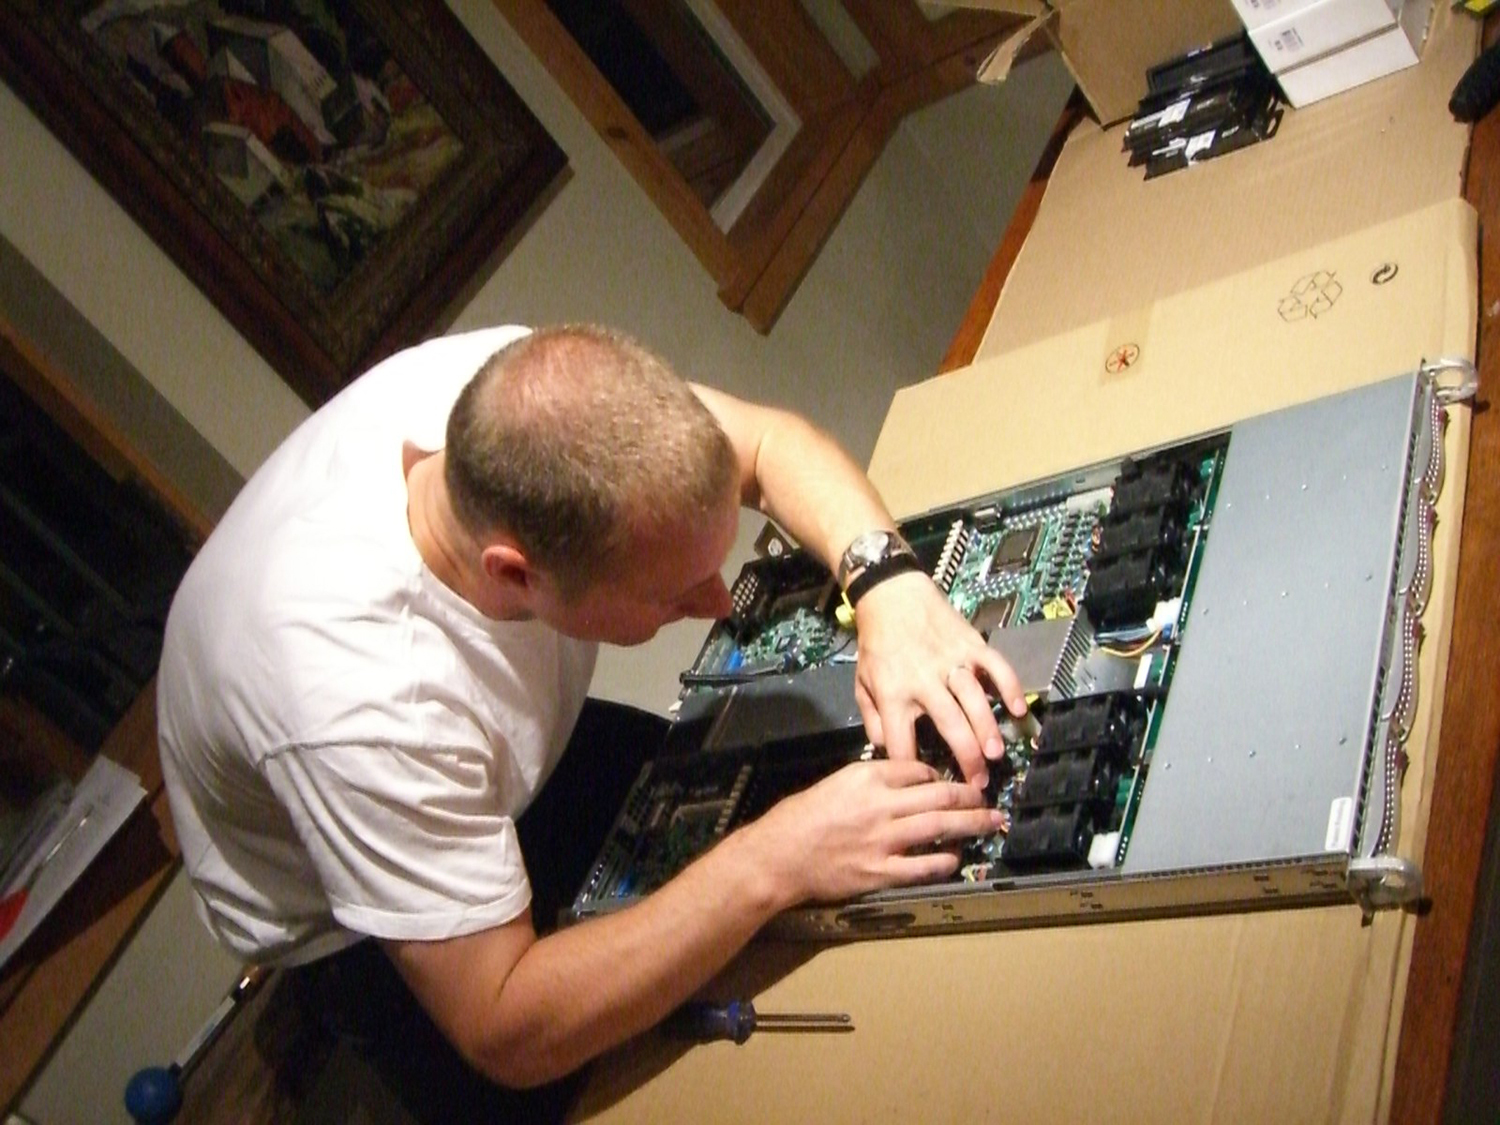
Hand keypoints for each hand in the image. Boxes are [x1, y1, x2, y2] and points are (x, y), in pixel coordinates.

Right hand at [743, 759, 1001, 904]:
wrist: (780, 855)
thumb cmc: (804, 815)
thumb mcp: (838, 781)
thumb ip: (874, 780)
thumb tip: (910, 782)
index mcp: (868, 777)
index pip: (917, 769)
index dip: (940, 774)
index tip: (951, 780)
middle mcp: (881, 805)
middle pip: (939, 795)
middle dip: (969, 796)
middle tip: (988, 798)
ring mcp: (883, 840)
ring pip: (939, 827)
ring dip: (970, 824)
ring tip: (990, 822)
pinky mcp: (881, 872)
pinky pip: (923, 867)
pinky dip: (945, 861)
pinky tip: (957, 857)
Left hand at [850, 571, 1025, 787]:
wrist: (890, 595)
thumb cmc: (877, 644)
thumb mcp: (861, 684)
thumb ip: (873, 720)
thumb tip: (888, 751)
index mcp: (893, 693)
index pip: (903, 742)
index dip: (915, 769)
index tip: (930, 786)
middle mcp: (923, 680)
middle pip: (948, 726)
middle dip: (966, 758)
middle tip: (978, 782)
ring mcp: (950, 661)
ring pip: (974, 699)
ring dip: (987, 728)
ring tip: (996, 754)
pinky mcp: (970, 644)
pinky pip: (996, 666)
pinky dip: (1010, 687)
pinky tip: (1019, 709)